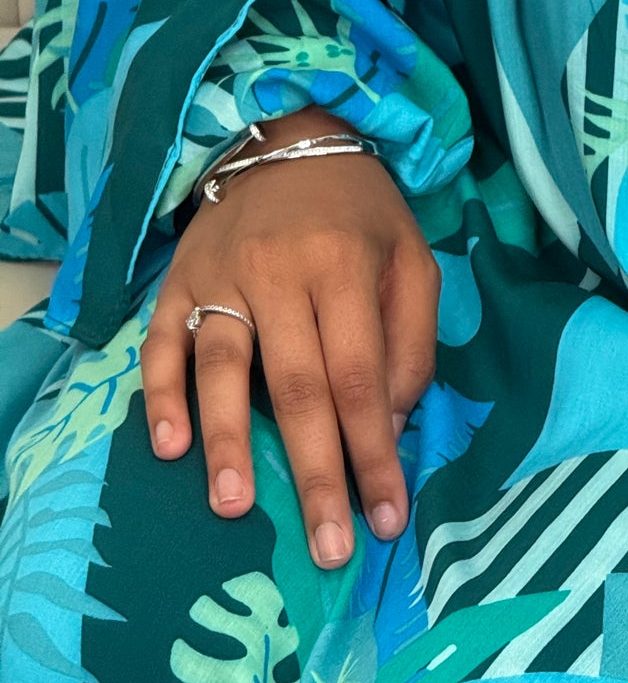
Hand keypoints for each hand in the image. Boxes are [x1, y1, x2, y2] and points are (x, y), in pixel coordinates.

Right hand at [140, 105, 440, 567]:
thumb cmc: (359, 211)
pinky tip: (169, 445)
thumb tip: (394, 422)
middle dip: (313, 473)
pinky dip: (160, 395)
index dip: (374, 451)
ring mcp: (222, 276)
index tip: (386, 516)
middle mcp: (279, 272)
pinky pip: (162, 344)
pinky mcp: (179, 280)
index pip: (361, 376)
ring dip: (228, 440)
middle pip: (297, 386)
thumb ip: (412, 338)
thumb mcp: (412, 256)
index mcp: (344, 265)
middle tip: (327, 545)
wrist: (287, 137)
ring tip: (233, 507)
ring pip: (223, 367)